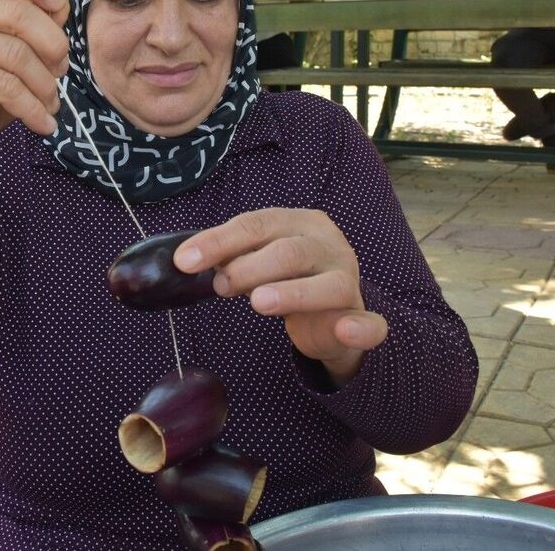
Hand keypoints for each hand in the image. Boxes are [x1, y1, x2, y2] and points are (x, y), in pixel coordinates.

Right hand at [0, 0, 67, 154]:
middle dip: (53, 46)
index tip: (58, 3)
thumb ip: (40, 26)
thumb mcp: (19, 53)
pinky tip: (43, 122)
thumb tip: (61, 6)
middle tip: (61, 71)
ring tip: (50, 103)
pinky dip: (33, 109)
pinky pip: (6, 87)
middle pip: (20, 13)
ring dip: (45, 86)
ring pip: (17, 56)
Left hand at [175, 208, 387, 385]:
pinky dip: (360, 328)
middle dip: (249, 267)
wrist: (331, 313)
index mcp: (300, 223)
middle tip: (220, 286)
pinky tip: (345, 330)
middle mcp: (328, 245)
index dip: (219, 241)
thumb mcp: (257, 260)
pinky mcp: (361, 318)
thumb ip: (229, 257)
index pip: (257, 224)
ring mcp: (349, 281)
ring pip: (328, 285)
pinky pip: (369, 324)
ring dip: (292, 293)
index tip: (185, 260)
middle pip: (290, 251)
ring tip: (258, 302)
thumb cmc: (286, 278)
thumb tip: (185, 260)